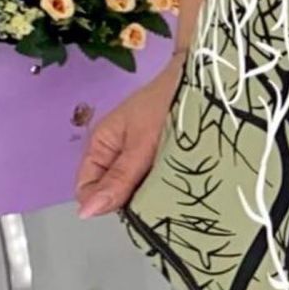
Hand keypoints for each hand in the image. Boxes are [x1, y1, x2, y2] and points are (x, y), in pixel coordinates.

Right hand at [74, 56, 183, 218]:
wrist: (203, 77)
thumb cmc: (168, 101)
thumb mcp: (141, 143)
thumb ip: (118, 178)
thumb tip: (84, 212)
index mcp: (101, 144)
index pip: (87, 189)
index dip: (104, 202)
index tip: (132, 204)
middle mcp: (116, 152)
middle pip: (113, 191)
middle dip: (131, 199)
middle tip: (157, 195)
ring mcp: (139, 154)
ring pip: (136, 188)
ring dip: (151, 192)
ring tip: (172, 188)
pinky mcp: (160, 155)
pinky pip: (155, 178)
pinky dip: (166, 183)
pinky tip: (181, 183)